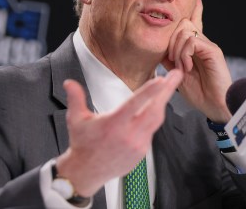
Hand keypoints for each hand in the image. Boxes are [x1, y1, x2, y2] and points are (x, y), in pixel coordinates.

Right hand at [56, 69, 183, 196]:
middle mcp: (128, 135)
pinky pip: (152, 130)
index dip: (149, 92)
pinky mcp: (142, 152)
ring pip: (157, 120)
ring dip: (163, 101)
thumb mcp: (75, 119)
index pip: (134, 104)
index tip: (161, 79)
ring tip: (169, 85)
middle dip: (167, 91)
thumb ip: (75, 98)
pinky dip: (154, 117)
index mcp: (113, 125)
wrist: (86, 172)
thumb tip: (69, 82)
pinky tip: (156, 105)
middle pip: (154, 110)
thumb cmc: (82, 143)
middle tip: (176, 74)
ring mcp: (138, 145)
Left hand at [162, 0, 231, 122]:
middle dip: (170, 40)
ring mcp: (208, 45)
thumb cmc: (199, 92)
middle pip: (181, 23)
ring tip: (181, 67)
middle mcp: (202, 42)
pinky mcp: (213, 50)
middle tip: (173, 61)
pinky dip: (184, 53)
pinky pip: (192, 41)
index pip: (193, 22)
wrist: (216, 105)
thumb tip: (160, 48)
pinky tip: (187, 67)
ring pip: (185, 30)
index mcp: (195, 47)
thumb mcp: (178, 73)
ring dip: (176, 49)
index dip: (193, 9)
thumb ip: (170, 59)